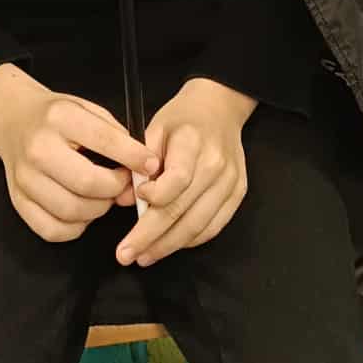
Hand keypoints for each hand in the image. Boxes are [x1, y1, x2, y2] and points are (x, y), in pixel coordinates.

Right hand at [0, 70, 160, 244]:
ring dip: (98, 210)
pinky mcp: (18, 202)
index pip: (104, 140)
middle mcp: (38, 149)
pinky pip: (52, 230)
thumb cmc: (56, 116)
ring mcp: (25, 179)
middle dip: (116, 189)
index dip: (133, 157)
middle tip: (124, 185)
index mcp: (60, 118)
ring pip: (71, 211)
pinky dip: (75, 228)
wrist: (12, 119)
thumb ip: (114, 134)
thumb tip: (142, 165)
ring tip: (104, 197)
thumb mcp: (86, 108)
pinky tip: (83, 212)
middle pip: (87, 183)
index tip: (151, 166)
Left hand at [116, 78, 255, 266]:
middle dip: (150, 237)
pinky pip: (213, 227)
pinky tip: (170, 245)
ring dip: (168, 246)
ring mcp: (231, 181)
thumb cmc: (182, 118)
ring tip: (144, 256)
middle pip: (182, 210)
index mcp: (193, 142)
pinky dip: (190, 241)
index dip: (154, 197)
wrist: (220, 107)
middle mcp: (216, 164)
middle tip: (126, 255)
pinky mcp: (238, 193)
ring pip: (198, 225)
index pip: (177, 180)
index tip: (135, 200)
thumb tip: (125, 200)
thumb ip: (140, 163)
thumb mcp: (155, 128)